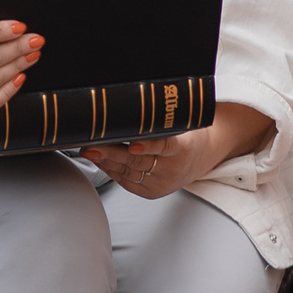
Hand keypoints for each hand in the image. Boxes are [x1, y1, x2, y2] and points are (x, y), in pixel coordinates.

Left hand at [81, 103, 273, 199]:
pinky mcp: (151, 192)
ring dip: (105, 160)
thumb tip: (128, 100)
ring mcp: (162, 182)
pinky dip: (110, 170)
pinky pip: (126, 181)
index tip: (133, 144)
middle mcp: (173, 167)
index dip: (149, 145)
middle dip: (111, 152)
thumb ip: (158, 116)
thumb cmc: (188, 134)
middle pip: (138, 160)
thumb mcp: (181, 121)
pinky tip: (99, 160)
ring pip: (128, 171)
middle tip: (92, 144)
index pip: (165, 145)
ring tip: (89, 150)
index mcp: (184, 147)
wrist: (203, 157)